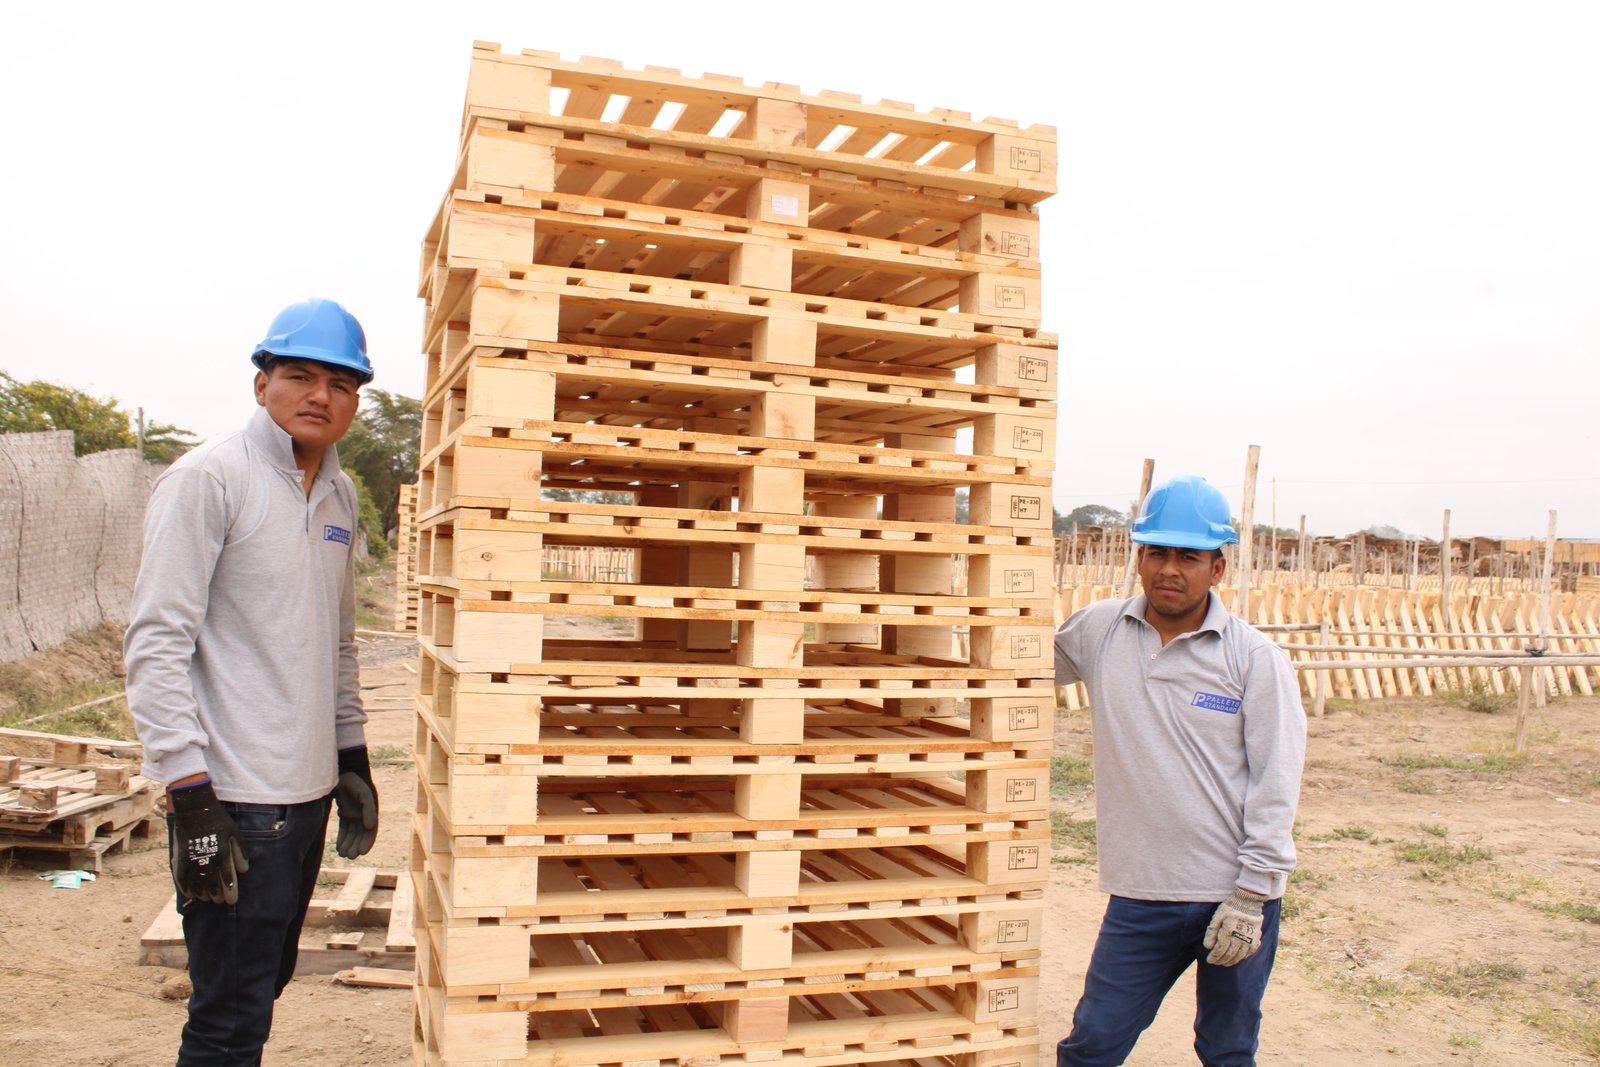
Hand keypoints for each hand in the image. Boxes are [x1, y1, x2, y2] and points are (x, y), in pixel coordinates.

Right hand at [168, 780, 247, 904]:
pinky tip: (191, 894)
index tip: (231, 900)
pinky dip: (187, 889)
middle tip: (220, 901)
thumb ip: (240, 851)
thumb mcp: (235, 832)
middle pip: (212, 886)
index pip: (227, 880)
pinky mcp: (179, 859)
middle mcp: (206, 859)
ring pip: (196, 885)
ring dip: (203, 895)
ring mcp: (191, 860)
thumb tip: (244, 870)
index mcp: (222, 854)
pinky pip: (182, 880)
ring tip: (208, 899)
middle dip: (217, 896)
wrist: (194, 810)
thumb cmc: (218, 820)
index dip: (230, 892)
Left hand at [333, 746, 378, 858]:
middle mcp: (364, 814)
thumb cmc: (355, 782)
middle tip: (350, 856)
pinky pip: (344, 830)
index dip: (367, 842)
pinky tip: (339, 848)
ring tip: (343, 854)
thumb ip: (368, 809)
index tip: (361, 852)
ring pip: (352, 834)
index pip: (371, 831)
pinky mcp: (345, 814)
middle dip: (356, 846)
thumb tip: (370, 826)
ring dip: (349, 844)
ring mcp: (354, 814)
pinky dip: (342, 839)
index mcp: (371, 811)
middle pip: (361, 835)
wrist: (344, 771)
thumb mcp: (364, 794)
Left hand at [1203, 886, 1270, 966]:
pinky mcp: (1256, 939)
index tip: (1209, 960)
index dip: (1214, 957)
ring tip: (1224, 963)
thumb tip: (1207, 946)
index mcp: (1229, 931)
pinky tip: (1237, 958)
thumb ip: (1211, 931)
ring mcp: (1249, 940)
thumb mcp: (1217, 916)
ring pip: (1239, 956)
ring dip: (1231, 961)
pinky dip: (1242, 957)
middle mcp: (1240, 938)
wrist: (1248, 902)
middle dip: (1221, 960)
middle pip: (1229, 954)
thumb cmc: (1230, 908)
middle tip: (1215, 963)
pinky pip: (1249, 953)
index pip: (1220, 949)